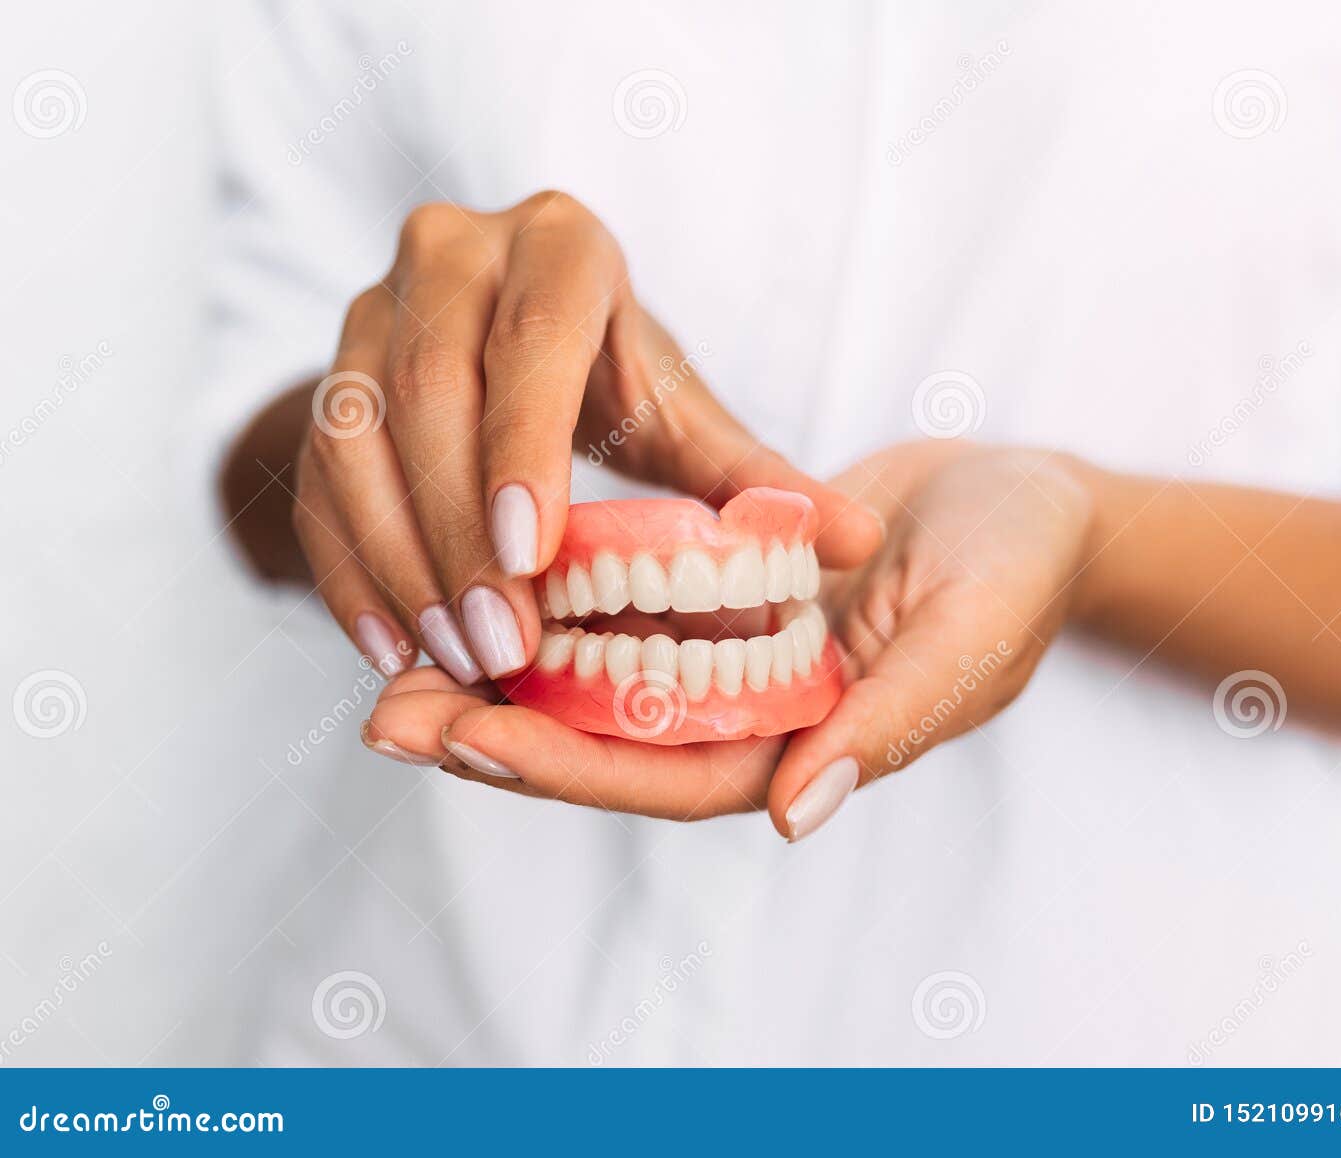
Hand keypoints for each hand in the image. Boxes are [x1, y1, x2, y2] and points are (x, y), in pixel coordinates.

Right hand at [292, 192, 881, 684]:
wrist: (510, 357)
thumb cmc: (614, 383)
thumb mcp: (683, 418)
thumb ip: (756, 479)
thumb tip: (860, 543)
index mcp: (559, 247)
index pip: (534, 338)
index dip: (524, 443)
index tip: (534, 557)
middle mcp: (450, 254)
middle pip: (430, 391)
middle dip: (461, 530)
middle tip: (500, 644)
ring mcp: (370, 309)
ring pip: (355, 435)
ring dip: (399, 559)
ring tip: (452, 659)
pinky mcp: (323, 376)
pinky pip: (313, 476)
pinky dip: (346, 569)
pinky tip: (389, 649)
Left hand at [360, 441, 1093, 839]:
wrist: (1025, 497)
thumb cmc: (1018, 564)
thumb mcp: (968, 634)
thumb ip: (891, 721)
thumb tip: (796, 811)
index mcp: (810, 744)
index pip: (672, 776)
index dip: (571, 767)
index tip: (472, 740)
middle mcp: (755, 716)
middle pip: (609, 746)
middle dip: (499, 737)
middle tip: (387, 718)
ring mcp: (732, 661)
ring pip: (598, 687)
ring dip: (502, 680)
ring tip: (394, 668)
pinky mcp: (718, 601)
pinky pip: (621, 615)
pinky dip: (550, 609)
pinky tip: (474, 582)